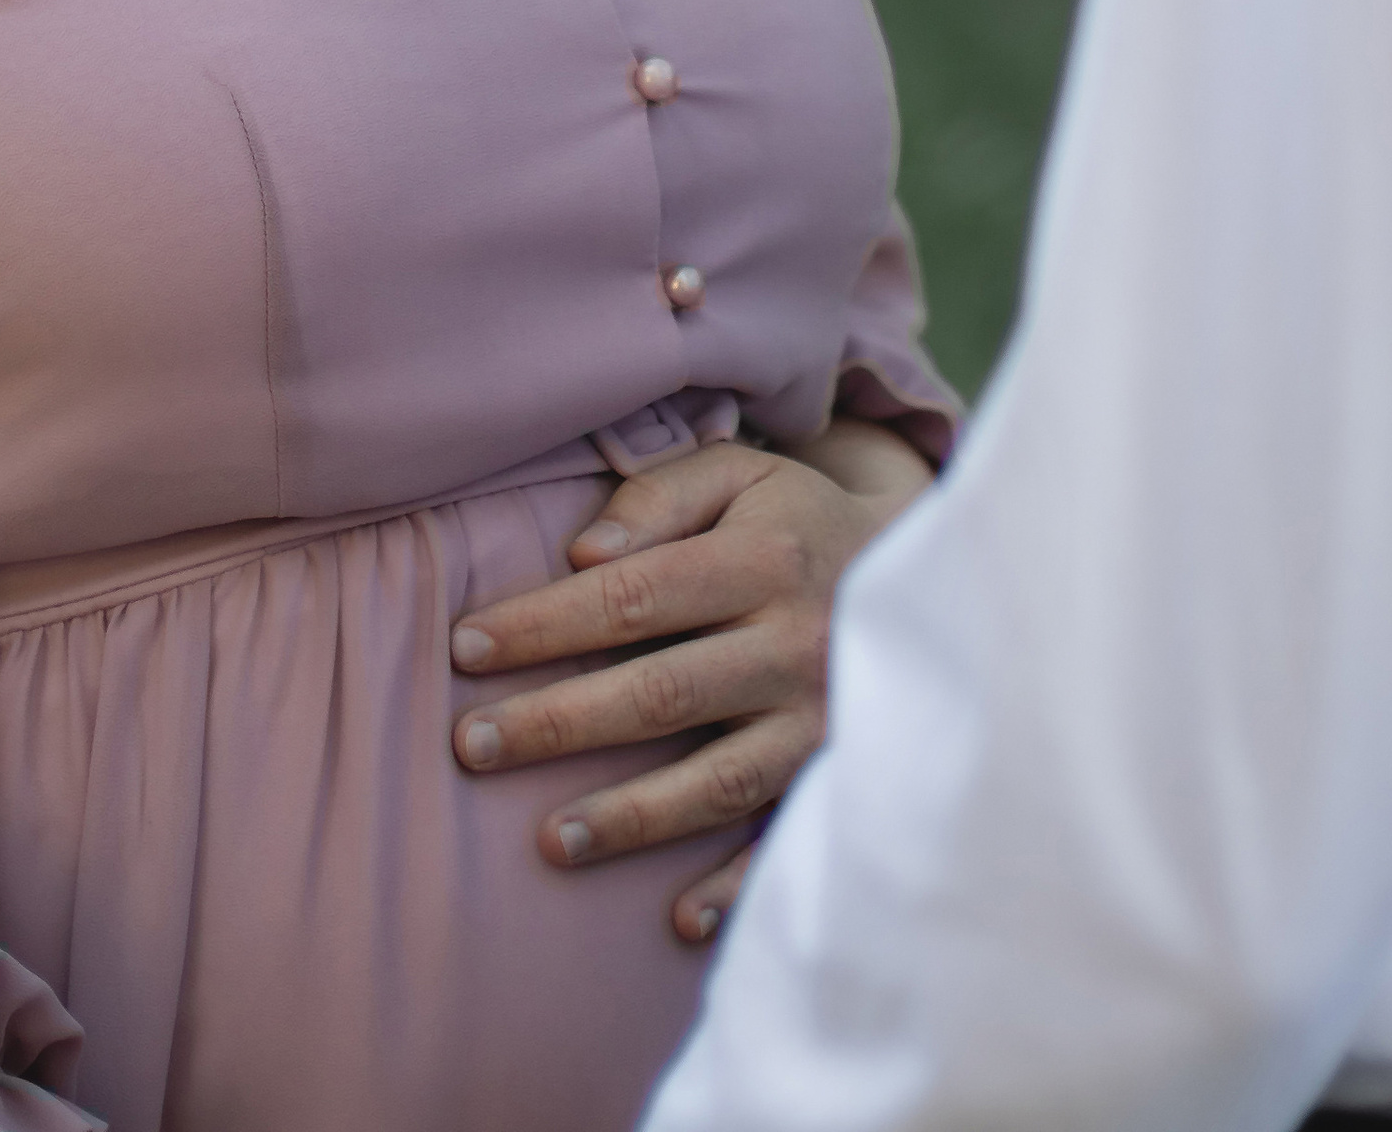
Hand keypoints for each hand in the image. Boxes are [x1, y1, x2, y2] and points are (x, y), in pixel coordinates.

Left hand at [448, 423, 935, 941]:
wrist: (926, 572)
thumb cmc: (796, 519)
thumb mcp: (739, 474)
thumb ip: (659, 497)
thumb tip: (583, 554)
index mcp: (762, 561)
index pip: (632, 595)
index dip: (543, 624)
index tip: (464, 648)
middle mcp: (796, 644)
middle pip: (661, 692)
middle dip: (558, 723)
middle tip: (471, 746)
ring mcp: (826, 721)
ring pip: (717, 779)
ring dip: (631, 816)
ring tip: (547, 842)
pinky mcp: (846, 775)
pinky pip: (789, 839)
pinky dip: (738, 883)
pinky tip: (678, 918)